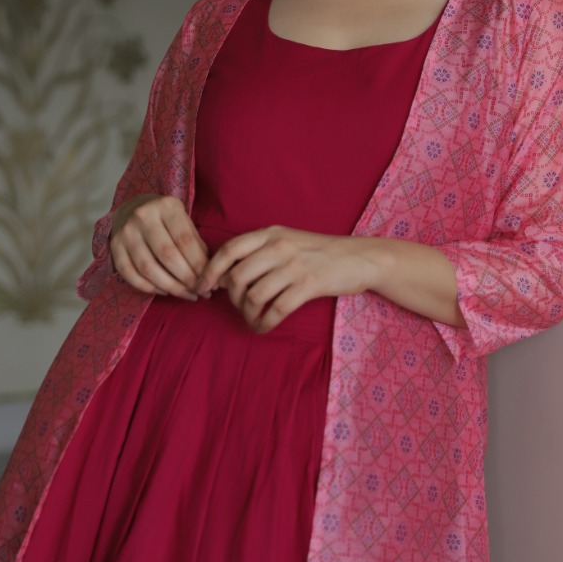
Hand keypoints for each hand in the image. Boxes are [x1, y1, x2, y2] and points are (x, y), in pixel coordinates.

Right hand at [109, 194, 209, 297]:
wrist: (130, 208)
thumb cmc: (164, 218)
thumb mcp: (183, 220)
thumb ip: (195, 242)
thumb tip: (209, 272)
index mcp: (166, 207)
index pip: (185, 240)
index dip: (199, 265)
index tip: (209, 281)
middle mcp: (143, 217)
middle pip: (167, 256)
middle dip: (186, 279)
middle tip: (200, 291)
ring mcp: (126, 232)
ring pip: (148, 269)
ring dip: (170, 287)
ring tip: (186, 294)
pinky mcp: (114, 247)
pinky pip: (130, 274)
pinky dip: (149, 288)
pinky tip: (165, 291)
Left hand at [192, 225, 373, 332]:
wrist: (359, 258)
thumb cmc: (319, 253)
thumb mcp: (287, 241)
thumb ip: (259, 252)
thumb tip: (225, 275)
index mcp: (270, 234)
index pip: (229, 250)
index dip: (210, 271)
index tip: (202, 288)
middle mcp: (279, 246)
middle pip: (237, 277)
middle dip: (232, 298)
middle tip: (240, 306)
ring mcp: (294, 265)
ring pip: (254, 296)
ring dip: (248, 314)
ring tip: (253, 320)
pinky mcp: (309, 285)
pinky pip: (276, 310)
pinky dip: (265, 323)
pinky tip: (264, 327)